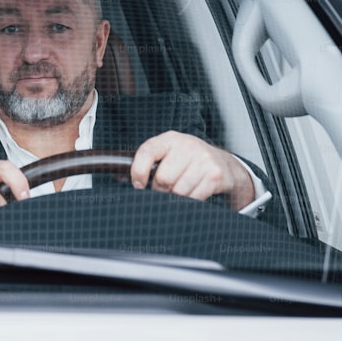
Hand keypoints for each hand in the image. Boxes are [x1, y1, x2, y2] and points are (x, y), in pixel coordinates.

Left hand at [129, 131, 255, 210]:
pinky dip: (190, 201)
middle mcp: (187, 145)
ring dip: (174, 198)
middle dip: (159, 190)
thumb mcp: (167, 153)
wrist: (223, 163)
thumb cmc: (187, 160)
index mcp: (170, 139)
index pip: (147, 152)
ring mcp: (203, 159)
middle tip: (163, 191)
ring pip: (178, 191)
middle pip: (162, 178)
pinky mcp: (215, 175)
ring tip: (178, 192)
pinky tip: (191, 194)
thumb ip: (147, 162)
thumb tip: (118, 177)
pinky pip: (194, 198)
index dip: (138, 172)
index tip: (138, 185)